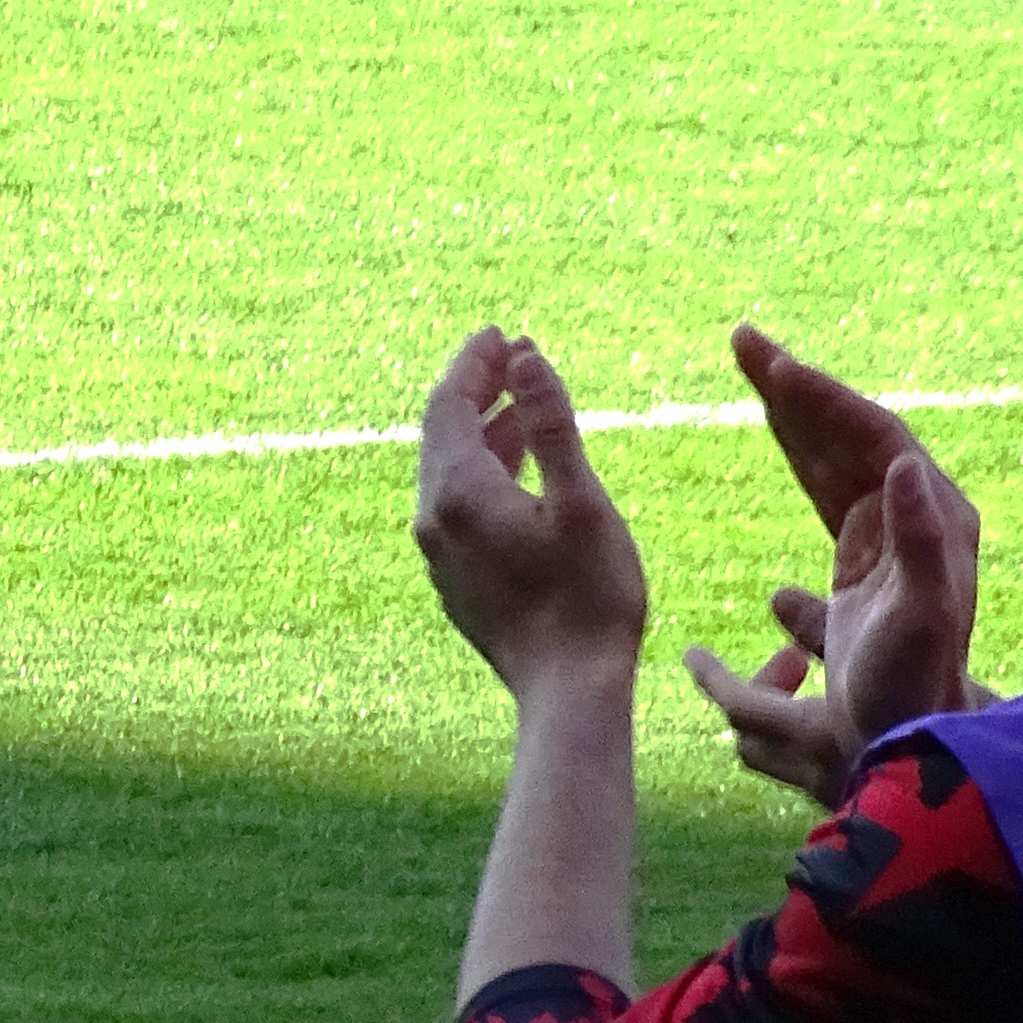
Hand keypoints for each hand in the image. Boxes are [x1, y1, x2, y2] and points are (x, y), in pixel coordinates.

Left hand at [414, 329, 651, 702]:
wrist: (568, 690)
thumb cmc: (589, 597)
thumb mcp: (581, 501)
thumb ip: (550, 424)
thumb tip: (525, 356)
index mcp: (458, 492)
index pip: (448, 405)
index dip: (473, 364)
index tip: (501, 333)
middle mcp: (433, 518)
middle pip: (440, 434)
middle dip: (473, 388)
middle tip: (508, 354)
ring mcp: (438, 552)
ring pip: (448, 470)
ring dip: (482, 431)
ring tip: (519, 401)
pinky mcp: (453, 577)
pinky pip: (456, 504)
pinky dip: (483, 471)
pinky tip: (517, 469)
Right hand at [675, 325, 983, 800]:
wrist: (902, 731)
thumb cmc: (911, 679)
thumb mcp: (923, 615)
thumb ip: (920, 539)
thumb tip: (904, 462)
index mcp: (934, 516)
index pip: (876, 436)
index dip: (825, 399)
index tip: (774, 368)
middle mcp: (916, 511)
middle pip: (851, 430)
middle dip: (799, 385)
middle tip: (744, 340)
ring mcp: (886, 529)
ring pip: (833, 451)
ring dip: (792, 407)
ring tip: (748, 363)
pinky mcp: (859, 552)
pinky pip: (823, 483)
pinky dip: (795, 447)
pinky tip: (772, 428)